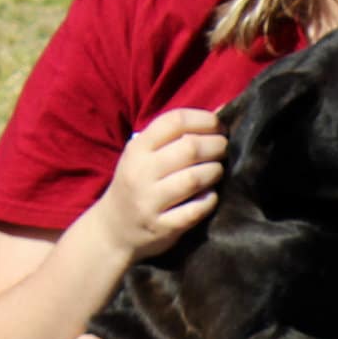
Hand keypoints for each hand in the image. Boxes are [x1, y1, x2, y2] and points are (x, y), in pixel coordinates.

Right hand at [89, 109, 225, 261]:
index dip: (204, 119)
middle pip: (189, 148)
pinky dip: (209, 200)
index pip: (175, 121)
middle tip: (224, 149)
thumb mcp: (145, 154)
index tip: (218, 127)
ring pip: (194, 179)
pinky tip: (211, 195)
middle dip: (215, 146)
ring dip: (215, 171)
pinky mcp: (161, 227)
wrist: (113, 228)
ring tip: (218, 170)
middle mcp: (141, 172)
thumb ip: (177, 135)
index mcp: (137, 148)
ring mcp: (149, 201)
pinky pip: (194, 210)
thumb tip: (223, 110)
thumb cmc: (138, 183)